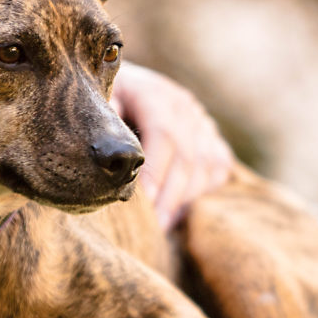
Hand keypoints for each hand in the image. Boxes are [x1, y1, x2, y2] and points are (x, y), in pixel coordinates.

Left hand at [111, 63, 235, 230]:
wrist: (123, 88)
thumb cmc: (103, 102)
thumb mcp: (98, 102)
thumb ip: (102, 122)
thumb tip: (103, 152)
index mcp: (154, 93)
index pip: (163, 135)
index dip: (155, 171)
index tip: (143, 202)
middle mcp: (184, 106)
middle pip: (187, 156)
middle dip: (170, 196)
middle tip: (153, 228)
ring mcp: (202, 122)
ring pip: (206, 166)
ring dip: (185, 199)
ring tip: (162, 226)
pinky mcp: (212, 138)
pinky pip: (218, 168)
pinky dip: (201, 192)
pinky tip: (178, 213)